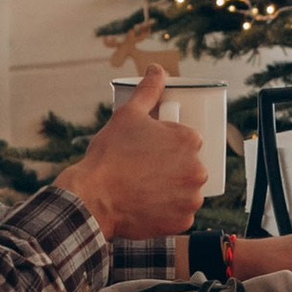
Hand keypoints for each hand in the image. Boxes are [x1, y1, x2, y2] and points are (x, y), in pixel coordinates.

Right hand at [61, 66, 209, 242]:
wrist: (92, 197)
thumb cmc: (109, 155)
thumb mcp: (127, 115)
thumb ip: (148, 91)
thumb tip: (156, 69)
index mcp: (189, 140)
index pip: (188, 140)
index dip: (168, 145)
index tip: (151, 151)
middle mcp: (198, 170)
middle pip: (190, 166)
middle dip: (173, 167)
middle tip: (146, 171)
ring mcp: (192, 199)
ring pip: (187, 191)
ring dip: (173, 190)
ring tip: (146, 188)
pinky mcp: (183, 222)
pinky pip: (180, 215)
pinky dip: (168, 212)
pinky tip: (149, 205)